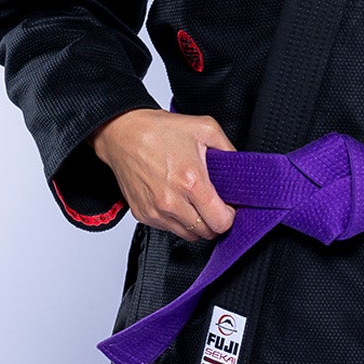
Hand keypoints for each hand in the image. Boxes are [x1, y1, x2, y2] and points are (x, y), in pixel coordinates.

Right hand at [90, 109, 236, 240]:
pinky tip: (175, 200)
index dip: (230, 216)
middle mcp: (172, 201)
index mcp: (191, 182)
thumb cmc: (158, 130)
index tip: (228, 207)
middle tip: (212, 204)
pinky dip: (177, 220)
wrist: (122, 133)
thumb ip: (229, 150)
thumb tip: (240, 169)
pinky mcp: (143, 215)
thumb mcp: (204, 128)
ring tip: (192, 201)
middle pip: (207, 233)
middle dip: (214, 221)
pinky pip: (169, 229)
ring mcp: (156, 211)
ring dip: (196, 223)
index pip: (221, 222)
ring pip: (188, 235)